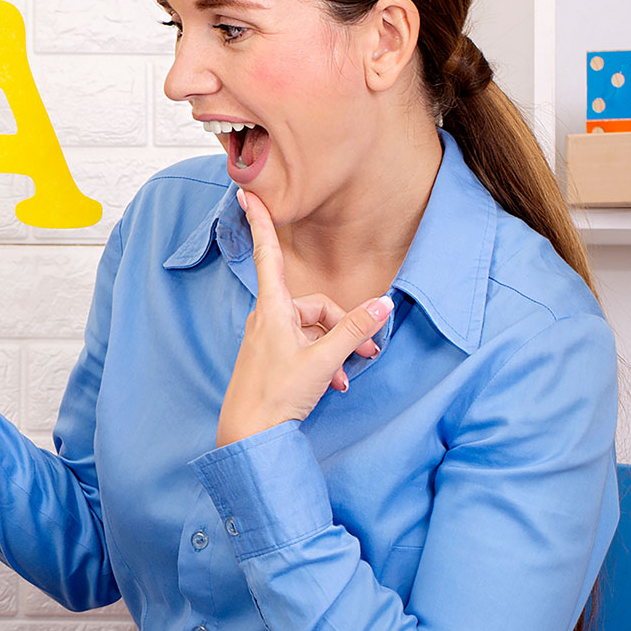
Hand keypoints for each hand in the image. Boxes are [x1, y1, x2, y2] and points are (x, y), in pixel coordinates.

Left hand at [216, 189, 393, 447]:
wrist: (247, 437)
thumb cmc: (276, 397)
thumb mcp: (323, 362)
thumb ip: (353, 331)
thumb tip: (384, 304)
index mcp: (272, 310)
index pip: (267, 255)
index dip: (260, 223)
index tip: (246, 193)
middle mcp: (267, 319)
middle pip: (314, 305)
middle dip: (344, 325)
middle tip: (369, 352)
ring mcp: (267, 340)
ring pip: (313, 330)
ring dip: (336, 349)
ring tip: (350, 374)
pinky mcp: (271, 358)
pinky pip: (304, 348)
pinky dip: (323, 361)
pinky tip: (336, 383)